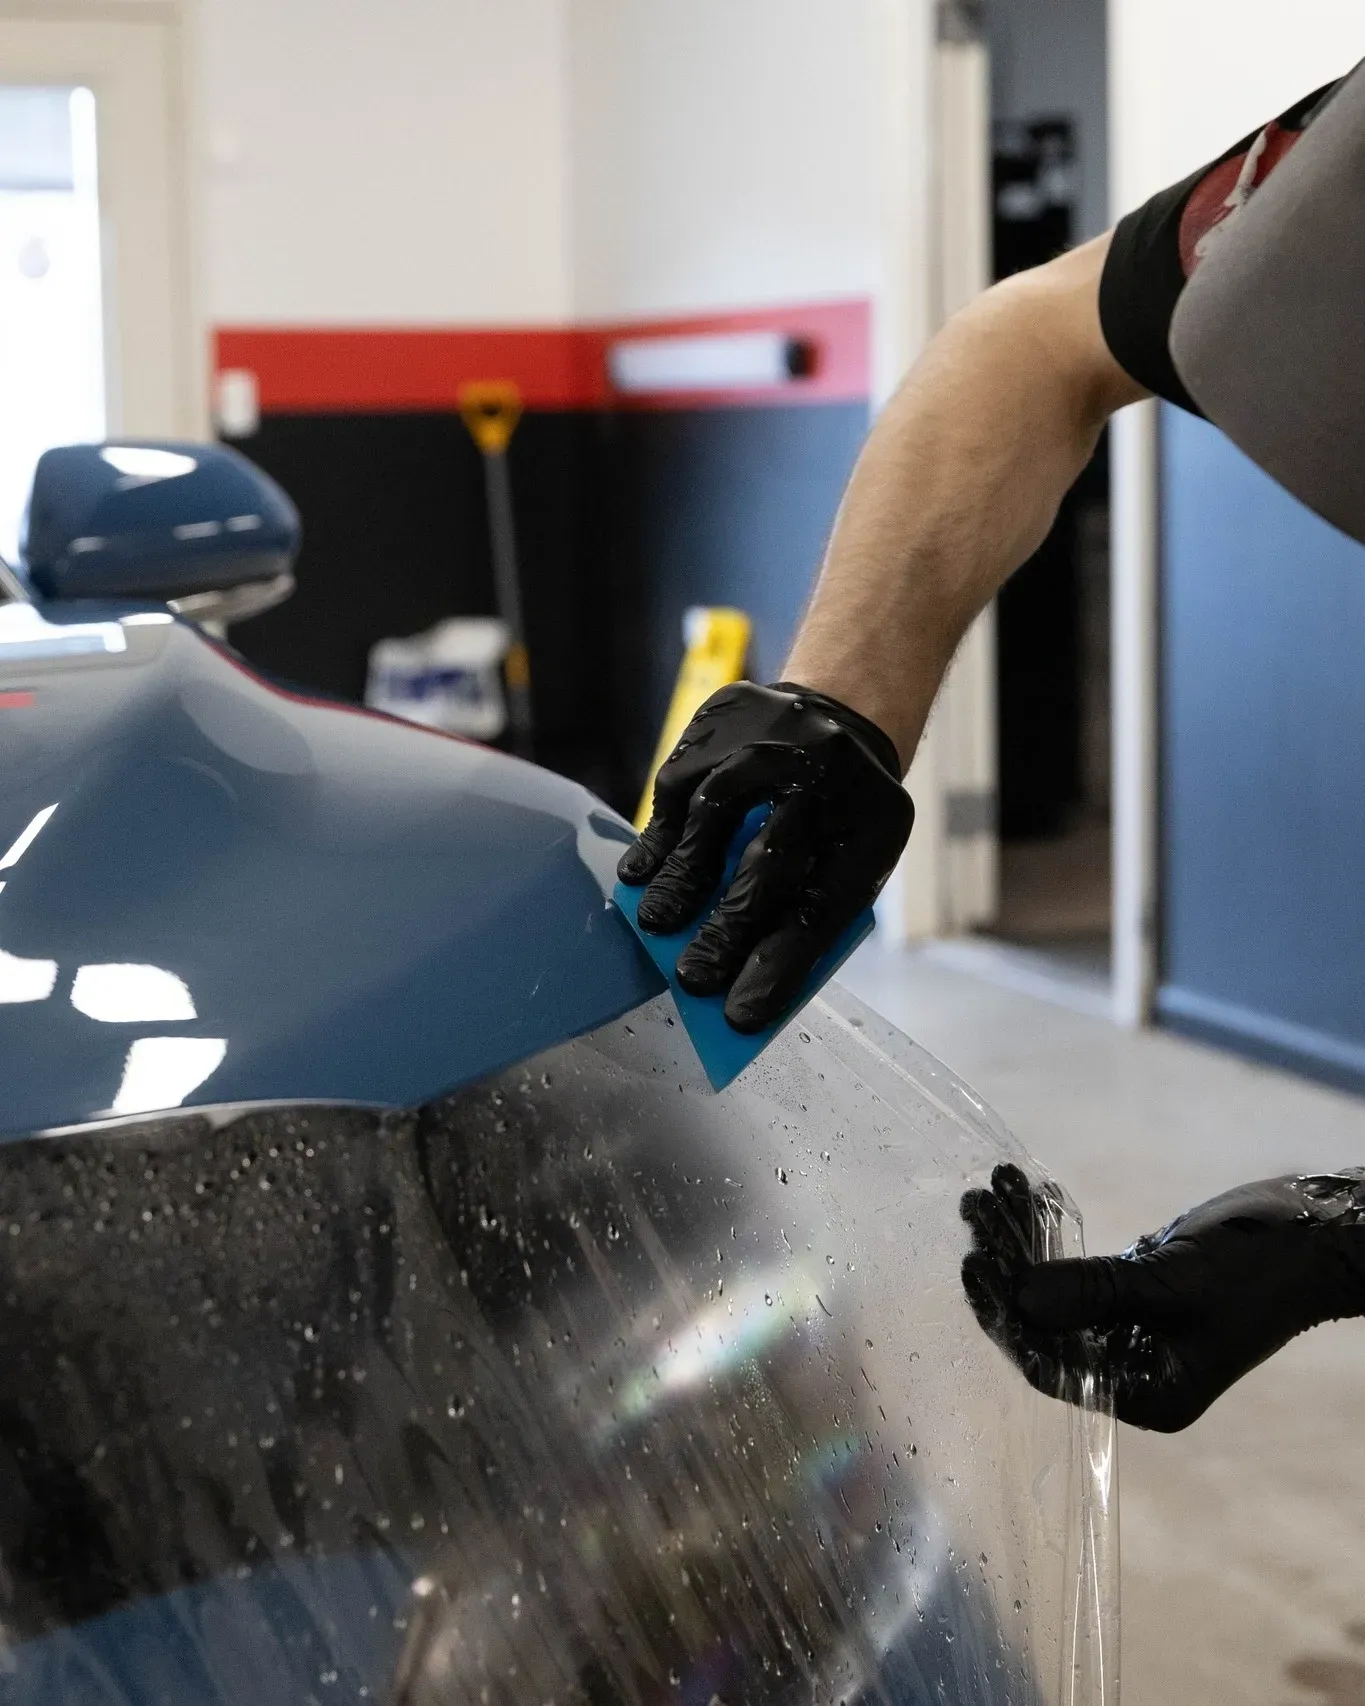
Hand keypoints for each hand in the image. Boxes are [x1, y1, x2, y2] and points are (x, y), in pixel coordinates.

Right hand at [617, 682, 912, 1032]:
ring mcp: (768, 738)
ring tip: (657, 927)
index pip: (824, 903)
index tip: (739, 1015)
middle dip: (728, 928)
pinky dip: (658, 837)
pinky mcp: (719, 724)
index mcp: (874, 820)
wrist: (833, 717)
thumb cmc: (836, 818)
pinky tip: (640, 875)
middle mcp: (826, 771)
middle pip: (771, 860)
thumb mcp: (848, 861)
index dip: (781, 965)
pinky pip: (678, 788)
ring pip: (713, 816)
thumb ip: (802, 915)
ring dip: (682, 880)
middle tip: (694, 979)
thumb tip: (738, 984)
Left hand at [961, 1163, 1364, 1432]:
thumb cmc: (1258, 1270)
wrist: (1316, 1234)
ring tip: (987, 1190)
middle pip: (1044, 1323)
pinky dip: (1048, 1230)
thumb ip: (1094, 1294)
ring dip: (1018, 1239)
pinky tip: (1020, 1190)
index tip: (975, 1266)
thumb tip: (1018, 1300)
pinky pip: (1076, 1264)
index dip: (1007, 1319)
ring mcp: (1129, 1326)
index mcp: (1145, 1393)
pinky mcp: (1132, 1287)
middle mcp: (1130, 1366)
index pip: (1052, 1366)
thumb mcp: (1172, 1284)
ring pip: (1054, 1287)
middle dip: (1005, 1267)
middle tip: (973, 1211)